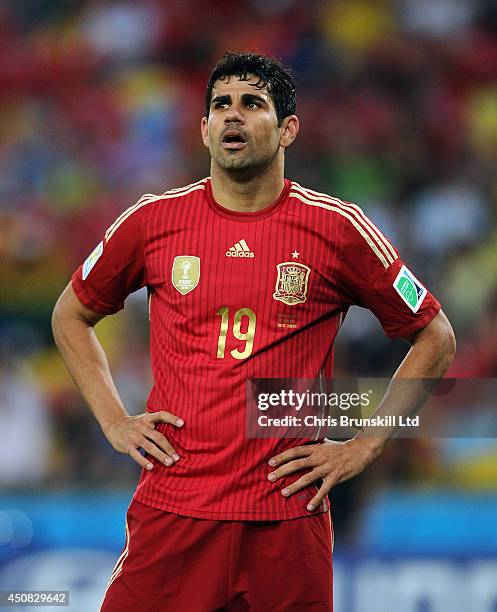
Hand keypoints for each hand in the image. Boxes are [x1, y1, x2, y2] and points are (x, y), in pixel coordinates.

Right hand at [104, 411, 184, 470]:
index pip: (162, 415)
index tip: (182, 424)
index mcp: (148, 418)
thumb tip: (177, 434)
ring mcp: (134, 436)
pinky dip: (143, 461)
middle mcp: (142, 426)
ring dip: (160, 455)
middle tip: (177, 457)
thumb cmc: (136, 424)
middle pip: (158, 436)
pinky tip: (151, 467)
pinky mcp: (127, 445)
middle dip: (168, 447)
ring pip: (149, 446)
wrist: (114, 425)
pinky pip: (136, 455)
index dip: (172, 418)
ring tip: (169, 463)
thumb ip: (157, 424)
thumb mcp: (145, 419)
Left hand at [267, 438, 381, 511]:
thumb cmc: (340, 448)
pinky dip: (316, 499)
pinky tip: (309, 507)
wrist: (359, 451)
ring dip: (294, 486)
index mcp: (315, 448)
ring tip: (283, 493)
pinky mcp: (335, 478)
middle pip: (297, 464)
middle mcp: (319, 457)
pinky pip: (324, 490)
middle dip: (282, 471)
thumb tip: (299, 448)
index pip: (295, 451)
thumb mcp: (324, 444)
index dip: (282, 457)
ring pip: (307, 478)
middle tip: (270, 478)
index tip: (270, 463)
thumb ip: (312, 447)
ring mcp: (327, 468)